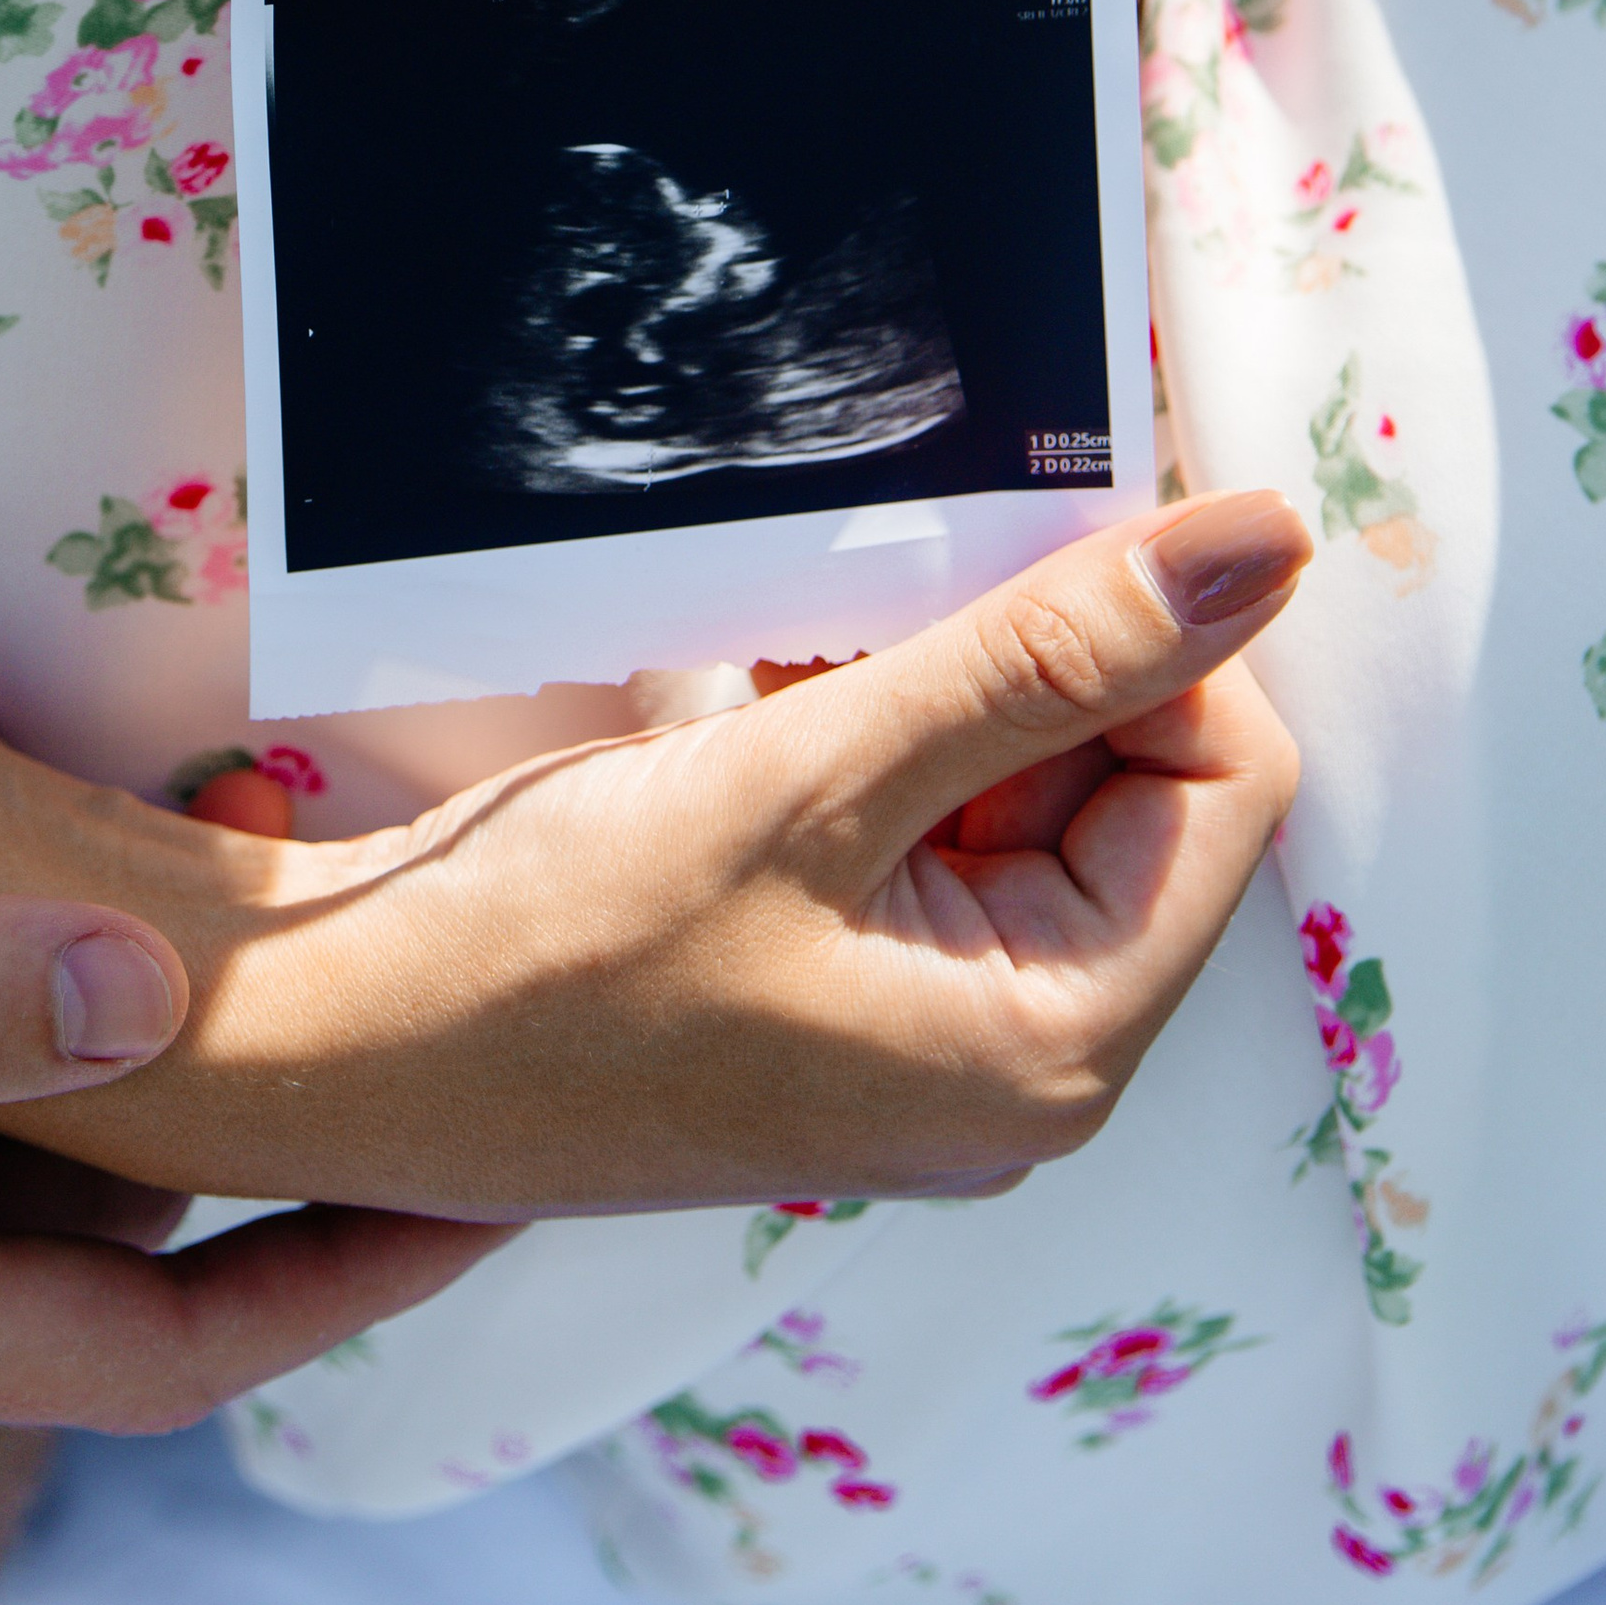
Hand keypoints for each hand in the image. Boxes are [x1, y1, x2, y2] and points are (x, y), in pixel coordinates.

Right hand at [0, 842, 499, 1427]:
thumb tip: (147, 989)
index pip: (158, 1333)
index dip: (339, 1278)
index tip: (496, 1193)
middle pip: (118, 1234)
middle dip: (288, 1143)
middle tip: (437, 1004)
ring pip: (28, 1132)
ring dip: (166, 1041)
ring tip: (299, 903)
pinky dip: (30, 980)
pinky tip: (79, 858)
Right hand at [12, 493, 1308, 1215]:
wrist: (342, 1048)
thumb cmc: (552, 951)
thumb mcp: (815, 774)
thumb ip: (1047, 656)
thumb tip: (1262, 549)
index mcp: (1052, 1052)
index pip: (1222, 786)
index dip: (1151, 641)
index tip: (1026, 537)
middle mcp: (1016, 1067)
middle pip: (1130, 791)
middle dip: (1025, 663)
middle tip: (883, 598)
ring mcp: (924, 1040)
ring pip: (1018, 796)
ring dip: (935, 689)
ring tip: (801, 666)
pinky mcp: (844, 1000)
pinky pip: (925, 833)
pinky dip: (872, 737)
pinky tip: (772, 705)